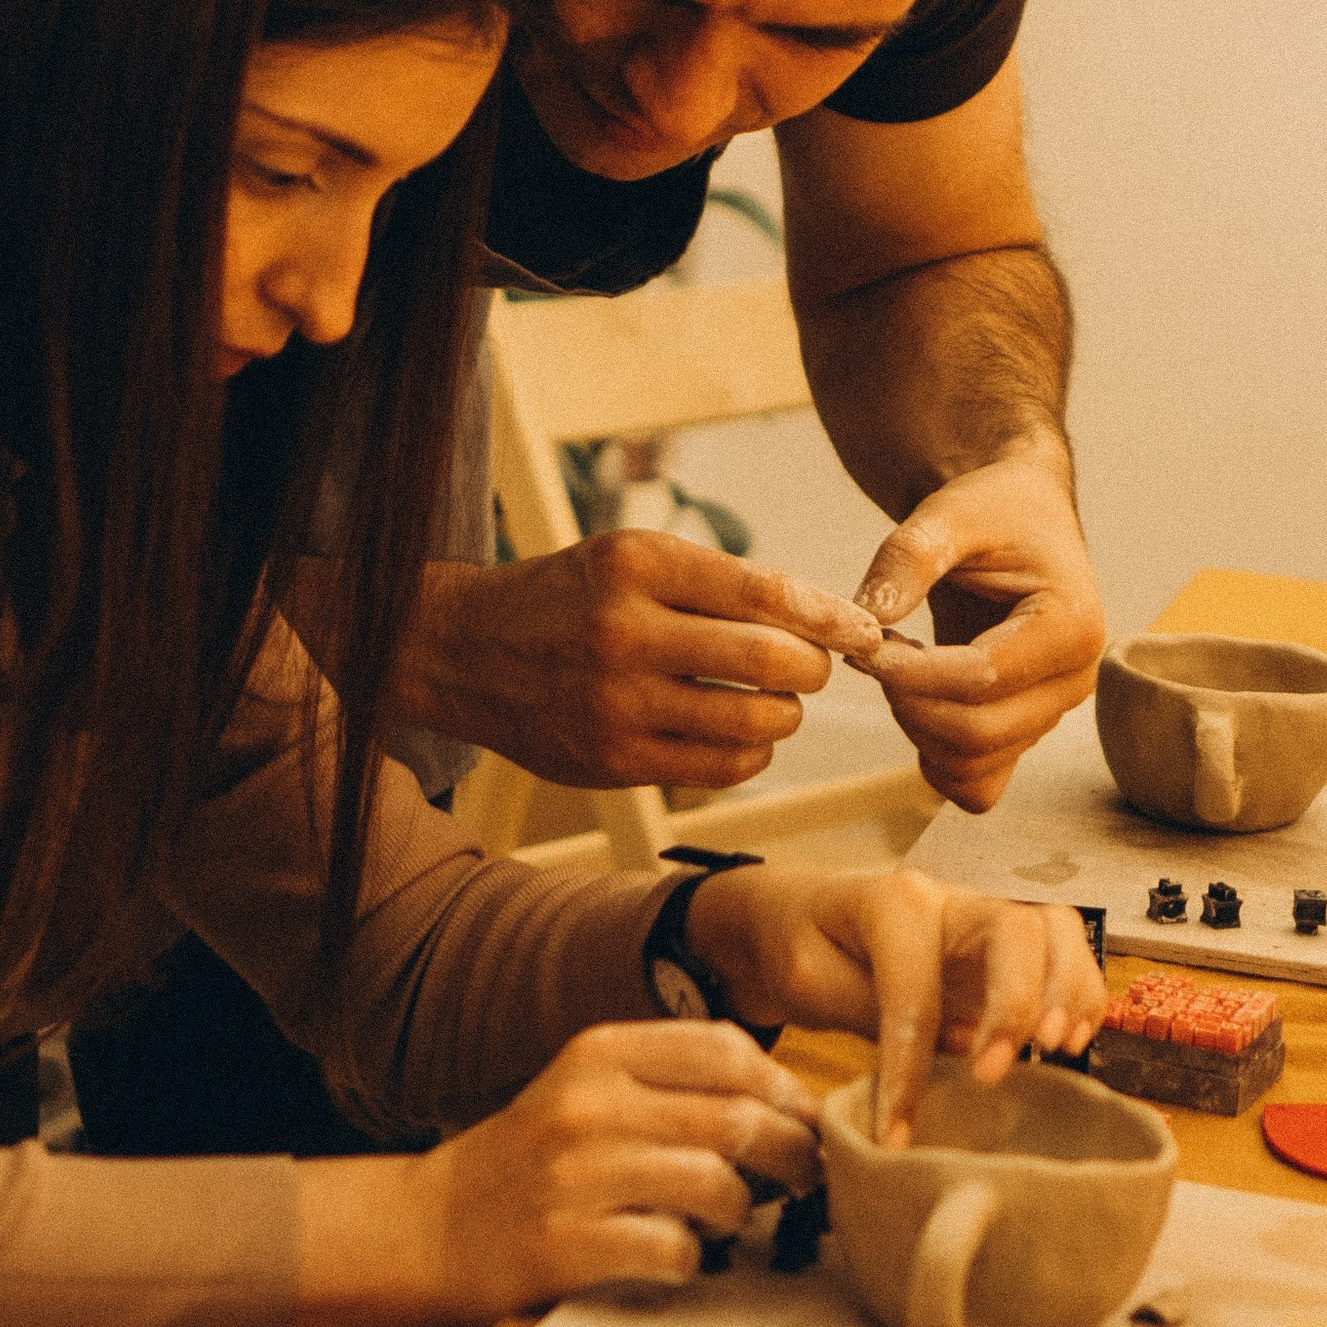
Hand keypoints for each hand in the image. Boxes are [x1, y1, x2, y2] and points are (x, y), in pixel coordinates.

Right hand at [400, 542, 867, 792]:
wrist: (467, 650)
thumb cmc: (571, 596)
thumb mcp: (633, 557)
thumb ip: (721, 582)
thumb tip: (823, 617)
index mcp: (638, 565)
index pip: (765, 592)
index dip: (828, 615)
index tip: (859, 628)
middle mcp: (625, 632)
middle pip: (770, 661)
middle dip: (815, 667)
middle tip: (817, 665)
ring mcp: (617, 703)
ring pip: (753, 722)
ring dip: (786, 714)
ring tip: (777, 700)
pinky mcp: (613, 761)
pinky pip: (720, 768)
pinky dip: (751, 753)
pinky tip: (742, 734)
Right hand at [417, 1022, 823, 1314]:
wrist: (435, 1227)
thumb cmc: (532, 1159)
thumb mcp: (586, 1090)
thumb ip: (668, 1083)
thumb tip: (782, 1100)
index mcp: (600, 1052)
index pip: (724, 1048)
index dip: (782, 1085)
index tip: (805, 1117)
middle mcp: (589, 1104)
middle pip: (735, 1118)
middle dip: (790, 1153)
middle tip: (806, 1177)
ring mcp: (576, 1175)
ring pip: (714, 1184)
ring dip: (741, 1210)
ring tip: (732, 1220)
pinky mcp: (568, 1244)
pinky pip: (672, 1250)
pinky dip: (692, 1258)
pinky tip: (679, 1256)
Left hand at [687, 865, 1106, 1141]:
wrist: (802, 916)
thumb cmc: (803, 946)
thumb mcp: (808, 980)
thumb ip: (870, 1010)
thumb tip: (942, 1056)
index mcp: (893, 901)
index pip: (915, 984)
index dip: (909, 1066)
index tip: (897, 1133)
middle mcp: (952, 898)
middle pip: (1015, 928)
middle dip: (1017, 1003)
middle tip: (995, 1074)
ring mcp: (987, 916)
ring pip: (1057, 928)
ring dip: (1069, 990)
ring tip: (1056, 1050)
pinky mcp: (1008, 946)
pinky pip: (1067, 951)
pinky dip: (1082, 993)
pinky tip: (1070, 1042)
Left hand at [851, 447, 1106, 812]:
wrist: (1018, 517)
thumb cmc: (992, 509)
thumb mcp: (950, 512)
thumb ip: (907, 558)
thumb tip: (864, 619)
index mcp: (1072, 625)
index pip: (983, 677)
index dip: (911, 670)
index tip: (861, 642)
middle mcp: (1074, 680)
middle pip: (979, 733)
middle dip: (908, 701)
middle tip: (869, 653)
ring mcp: (1051, 714)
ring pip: (974, 764)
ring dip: (916, 726)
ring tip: (895, 664)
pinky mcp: (1024, 732)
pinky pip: (978, 784)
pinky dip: (936, 759)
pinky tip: (914, 700)